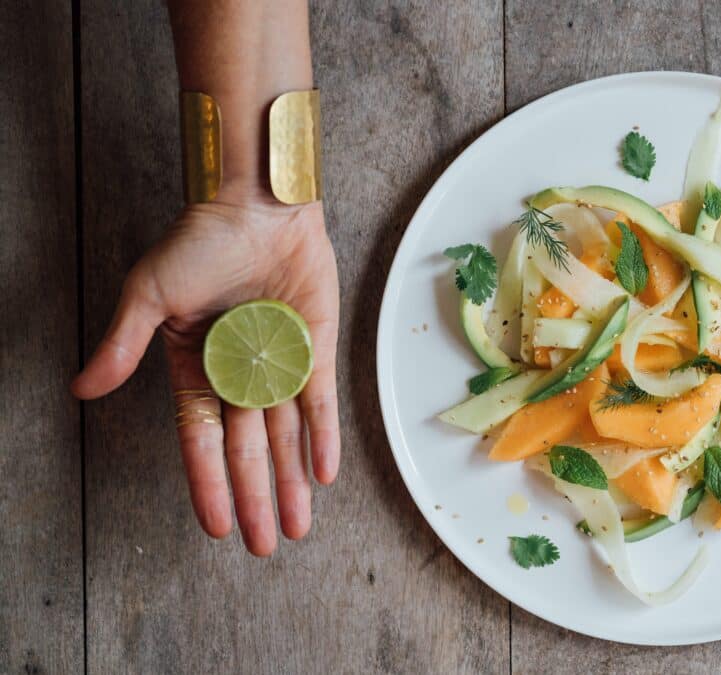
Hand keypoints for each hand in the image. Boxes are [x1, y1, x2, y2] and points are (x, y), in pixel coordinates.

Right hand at [72, 187, 340, 555]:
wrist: (257, 204)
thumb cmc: (199, 243)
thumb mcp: (149, 295)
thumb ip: (124, 346)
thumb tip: (81, 390)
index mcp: (194, 368)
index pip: (200, 440)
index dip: (207, 483)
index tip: (217, 525)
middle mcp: (238, 374)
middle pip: (247, 450)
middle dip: (256, 498)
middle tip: (263, 545)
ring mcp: (279, 364)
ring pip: (286, 436)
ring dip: (292, 481)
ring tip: (296, 527)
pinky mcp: (315, 348)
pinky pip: (320, 402)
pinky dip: (323, 437)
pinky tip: (323, 474)